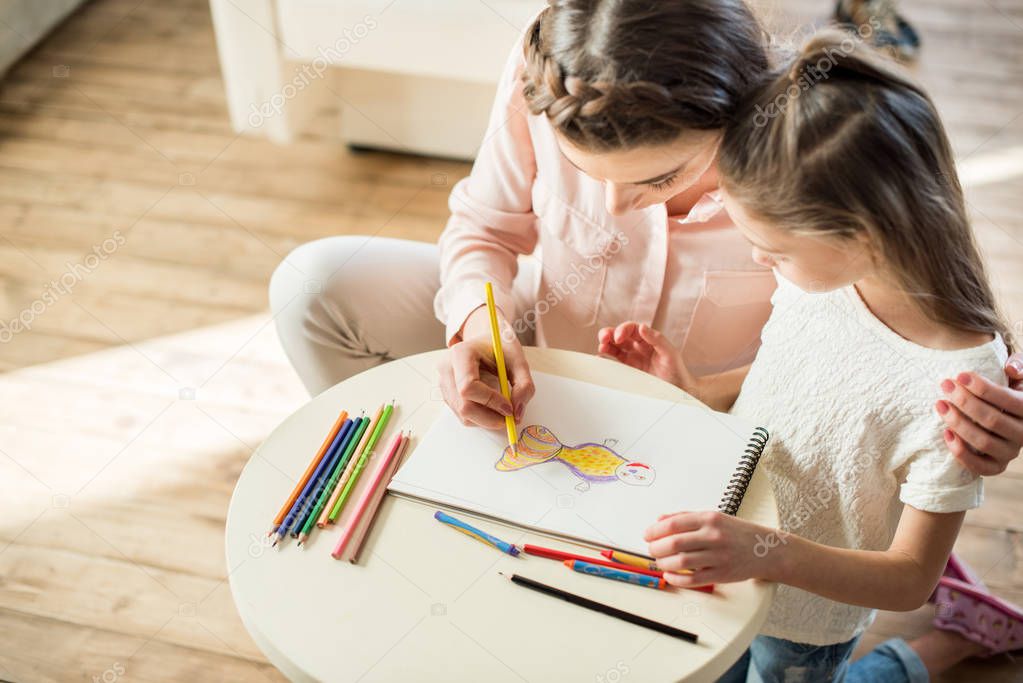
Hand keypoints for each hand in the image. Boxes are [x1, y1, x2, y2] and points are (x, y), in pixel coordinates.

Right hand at [437, 306, 534, 429]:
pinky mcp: (447, 394)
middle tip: (509, 418)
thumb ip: (524, 385)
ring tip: (503, 410)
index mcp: (461, 353)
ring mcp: (443, 382)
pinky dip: (480, 418)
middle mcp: (446, 368)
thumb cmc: (500, 347)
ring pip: (462, 414)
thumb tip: (517, 414)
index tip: (509, 408)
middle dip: (489, 417)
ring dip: (486, 420)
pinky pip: (462, 415)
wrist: (485, 342)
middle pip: (463, 405)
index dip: (490, 401)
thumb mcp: (519, 360)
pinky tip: (492, 407)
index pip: (468, 386)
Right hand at [597, 322, 693, 388]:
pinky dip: (606, 358)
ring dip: (606, 344)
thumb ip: (657, 339)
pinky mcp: (629, 370)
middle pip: (620, 335)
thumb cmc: (677, 371)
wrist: (680, 391)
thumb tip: (642, 327)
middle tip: (603, 338)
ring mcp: (633, 358)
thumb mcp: (670, 353)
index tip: (619, 337)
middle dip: (610, 333)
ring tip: (601, 346)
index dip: (623, 329)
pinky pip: (615, 361)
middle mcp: (640, 347)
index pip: (632, 329)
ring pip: (615, 347)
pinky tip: (601, 358)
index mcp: (649, 339)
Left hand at [644, 510, 778, 587]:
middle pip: (674, 543)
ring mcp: (718, 556)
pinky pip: (692, 580)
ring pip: (680, 562)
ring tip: (660, 563)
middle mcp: (713, 536)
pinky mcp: (722, 574)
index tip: (647, 535)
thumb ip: (686, 517)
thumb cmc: (737, 533)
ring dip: (664, 564)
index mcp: (709, 518)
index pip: (673, 524)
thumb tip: (660, 520)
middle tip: (651, 550)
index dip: (655, 531)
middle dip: (656, 548)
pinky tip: (670, 576)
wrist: (767, 549)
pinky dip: (676, 579)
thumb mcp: (714, 517)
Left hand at [936, 353, 1022, 474]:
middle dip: (965, 401)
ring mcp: (1010, 452)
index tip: (960, 376)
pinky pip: (980, 467)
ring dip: (958, 423)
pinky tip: (946, 433)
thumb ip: (1019, 366)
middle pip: (992, 420)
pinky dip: (961, 452)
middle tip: (945, 385)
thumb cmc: (1006, 390)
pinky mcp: (996, 466)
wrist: (1002, 416)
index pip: (1008, 400)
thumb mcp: (1017, 375)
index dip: (983, 388)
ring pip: (983, 442)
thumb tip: (1010, 368)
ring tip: (940, 404)